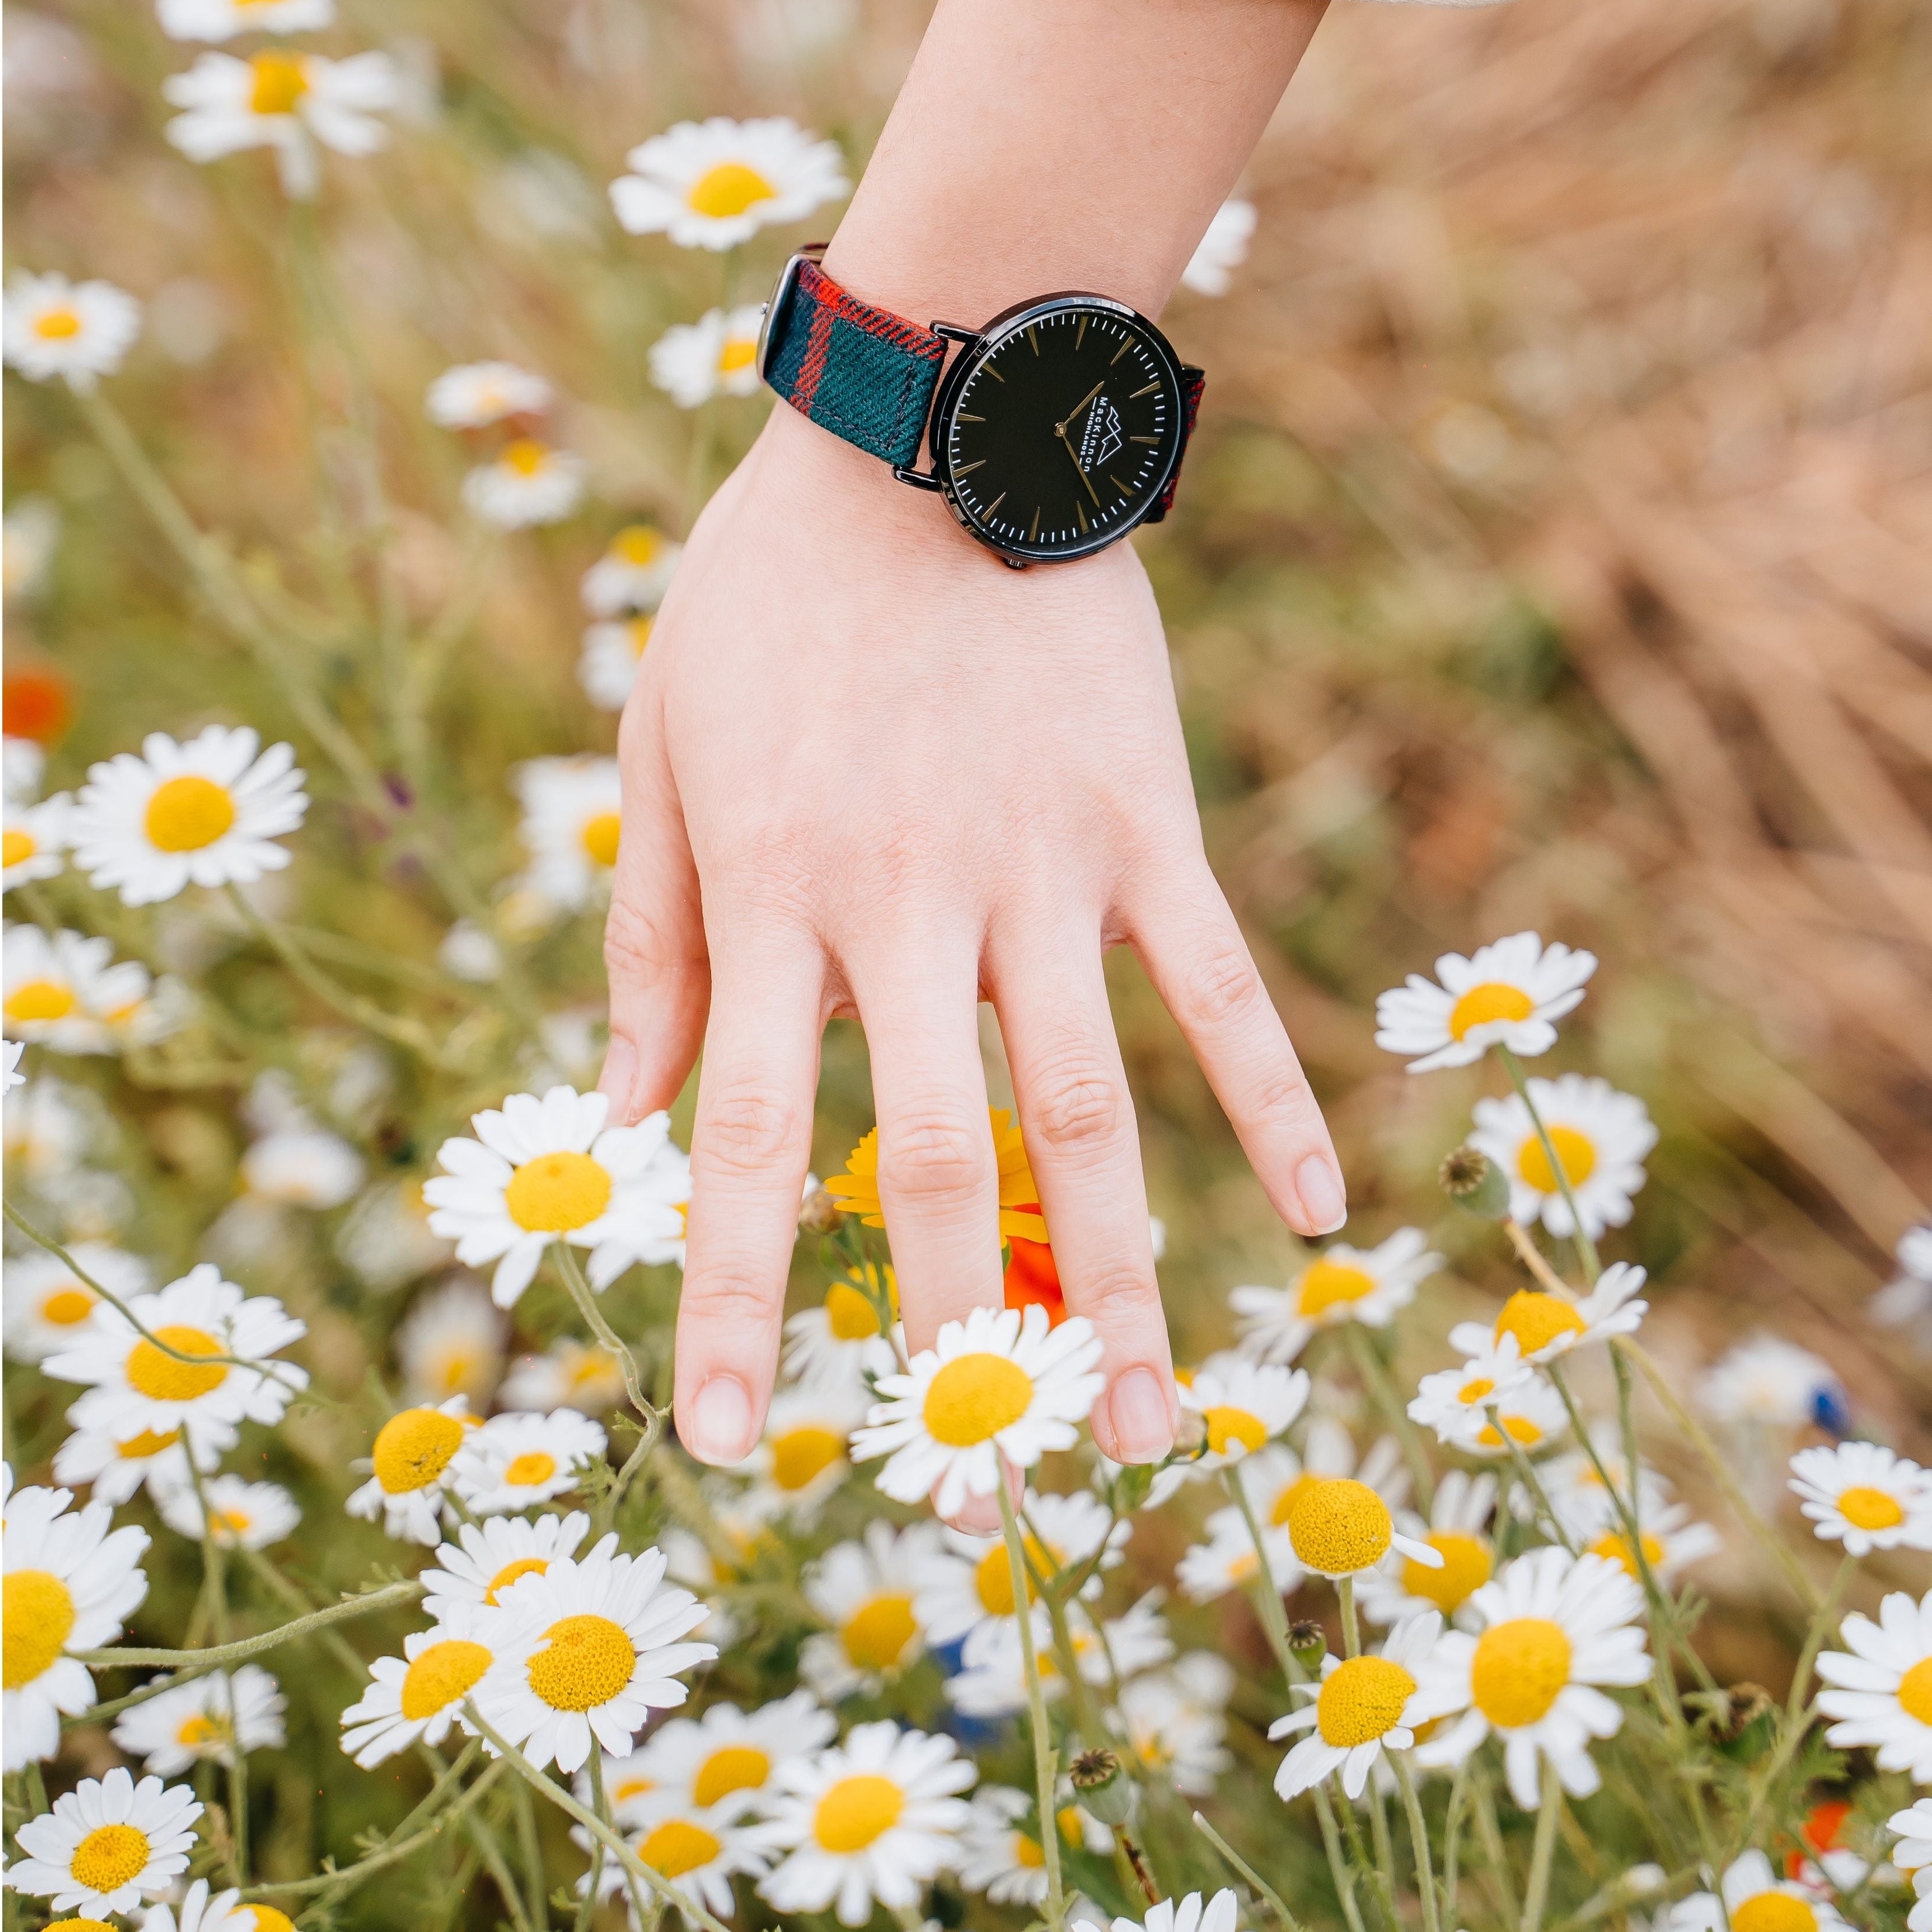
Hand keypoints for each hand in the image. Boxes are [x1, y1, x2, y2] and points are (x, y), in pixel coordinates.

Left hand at [598, 405, 1347, 1481]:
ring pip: (1092, 1106)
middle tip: (978, 1506)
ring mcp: (1044, 868)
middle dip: (951, 1346)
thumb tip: (616, 1128)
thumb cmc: (767, 598)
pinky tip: (1315, 1213)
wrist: (929, 426)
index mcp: (771, 894)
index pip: (734, 1142)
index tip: (724, 1451)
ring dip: (1121, 1274)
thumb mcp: (665, 750)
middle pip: (931, 1160)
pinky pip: (1217, 983)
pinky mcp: (1147, 824)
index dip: (728, 1306)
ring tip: (1143, 1429)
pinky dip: (1270, 1095)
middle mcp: (907, 904)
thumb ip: (649, 944)